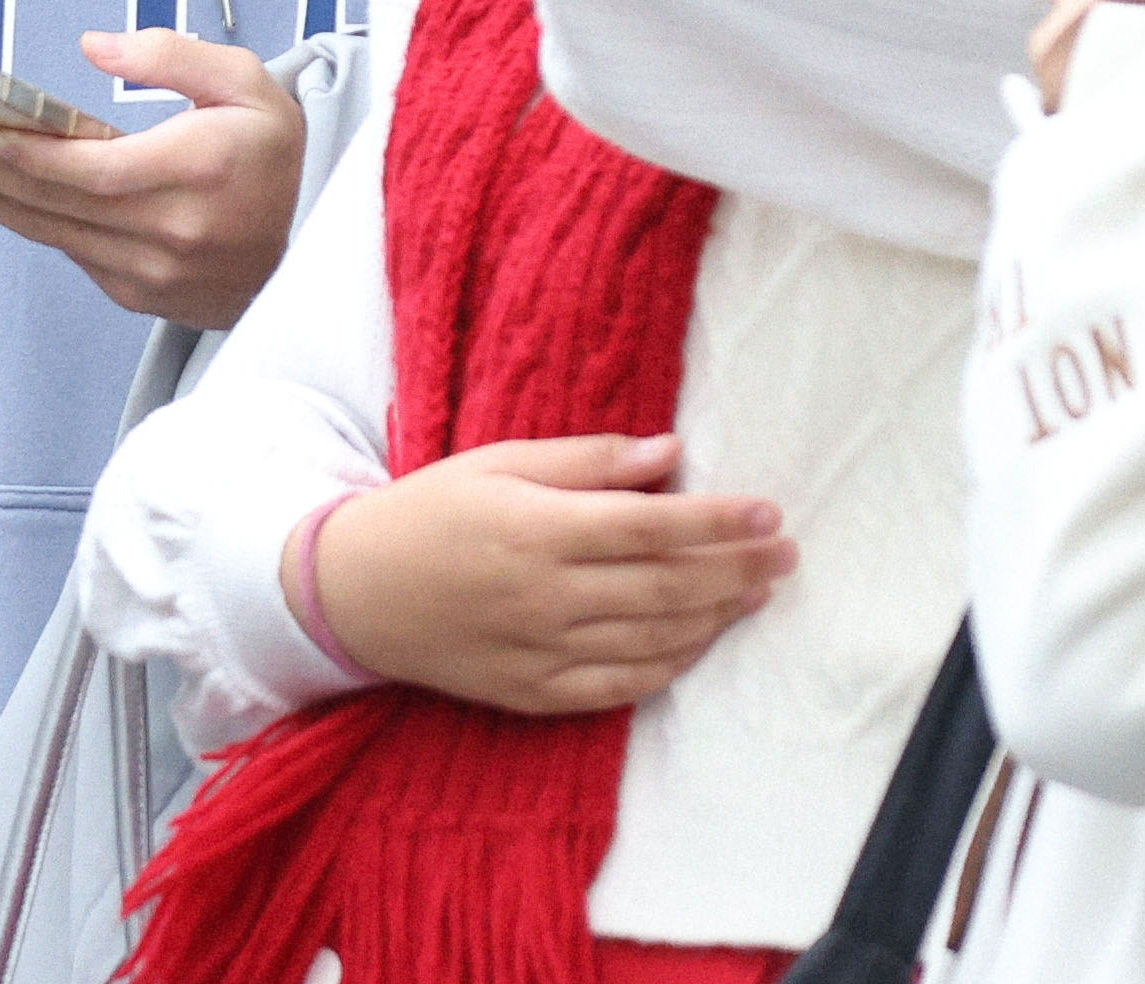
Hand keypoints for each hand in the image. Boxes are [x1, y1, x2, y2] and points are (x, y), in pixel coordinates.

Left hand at [0, 30, 304, 328]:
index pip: (94, 170)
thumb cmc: (277, 155)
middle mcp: (169, 233)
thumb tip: (95, 46)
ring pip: (52, 233)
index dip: (30, 155)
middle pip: (55, 204)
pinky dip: (30, 222)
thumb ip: (171, 55)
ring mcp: (152, 273)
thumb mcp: (246, 83)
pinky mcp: (142, 295)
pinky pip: (74, 252)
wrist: (318, 247)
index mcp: (196, 174)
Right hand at [312, 434, 790, 714]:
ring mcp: (542, 652)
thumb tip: (670, 453)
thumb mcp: (498, 462)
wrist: (357, 593)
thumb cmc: (431, 511)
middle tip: (787, 554)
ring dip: (717, 617)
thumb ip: (586, 460)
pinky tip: (700, 641)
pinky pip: (621, 687)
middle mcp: (546, 596)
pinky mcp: (535, 692)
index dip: (718, 521)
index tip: (769, 512)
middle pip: (667, 586)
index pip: (651, 526)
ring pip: (654, 640)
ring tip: (757, 592)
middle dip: (738, 569)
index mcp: (537, 529)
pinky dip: (670, 666)